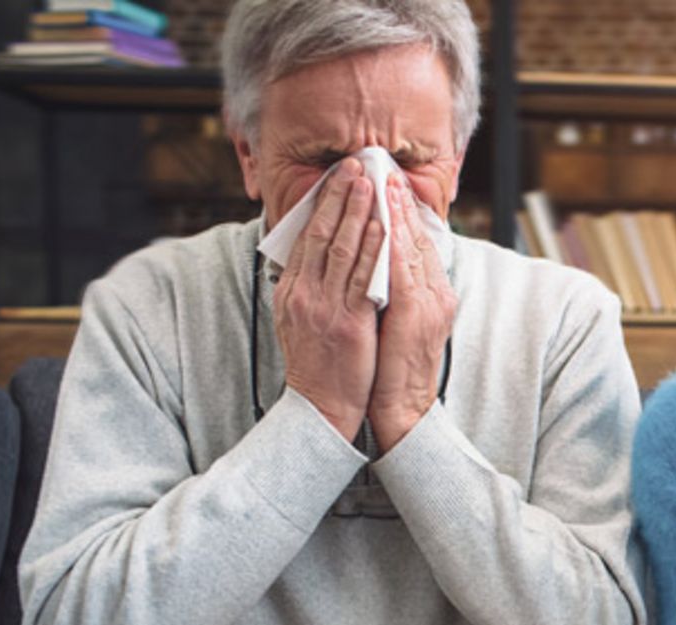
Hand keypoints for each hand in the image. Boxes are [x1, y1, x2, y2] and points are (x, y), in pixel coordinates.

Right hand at [274, 158, 383, 440]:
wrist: (320, 409)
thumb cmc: (318, 367)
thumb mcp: (300, 322)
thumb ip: (308, 289)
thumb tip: (315, 261)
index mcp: (292, 292)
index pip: (308, 238)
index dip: (323, 204)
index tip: (338, 178)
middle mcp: (304, 294)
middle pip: (322, 234)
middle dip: (339, 196)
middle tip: (354, 164)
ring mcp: (324, 307)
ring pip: (342, 249)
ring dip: (358, 211)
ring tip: (369, 181)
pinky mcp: (347, 323)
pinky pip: (362, 278)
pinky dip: (373, 247)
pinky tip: (383, 226)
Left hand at [367, 174, 456, 452]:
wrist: (402, 410)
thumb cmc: (393, 369)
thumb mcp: (398, 322)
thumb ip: (393, 291)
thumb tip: (376, 263)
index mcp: (433, 294)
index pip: (417, 243)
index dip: (403, 212)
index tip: (387, 183)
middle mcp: (437, 294)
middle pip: (418, 238)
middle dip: (400, 202)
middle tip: (382, 170)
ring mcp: (430, 303)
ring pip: (412, 248)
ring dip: (396, 213)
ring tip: (381, 183)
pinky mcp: (417, 315)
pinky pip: (404, 270)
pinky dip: (392, 243)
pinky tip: (381, 222)